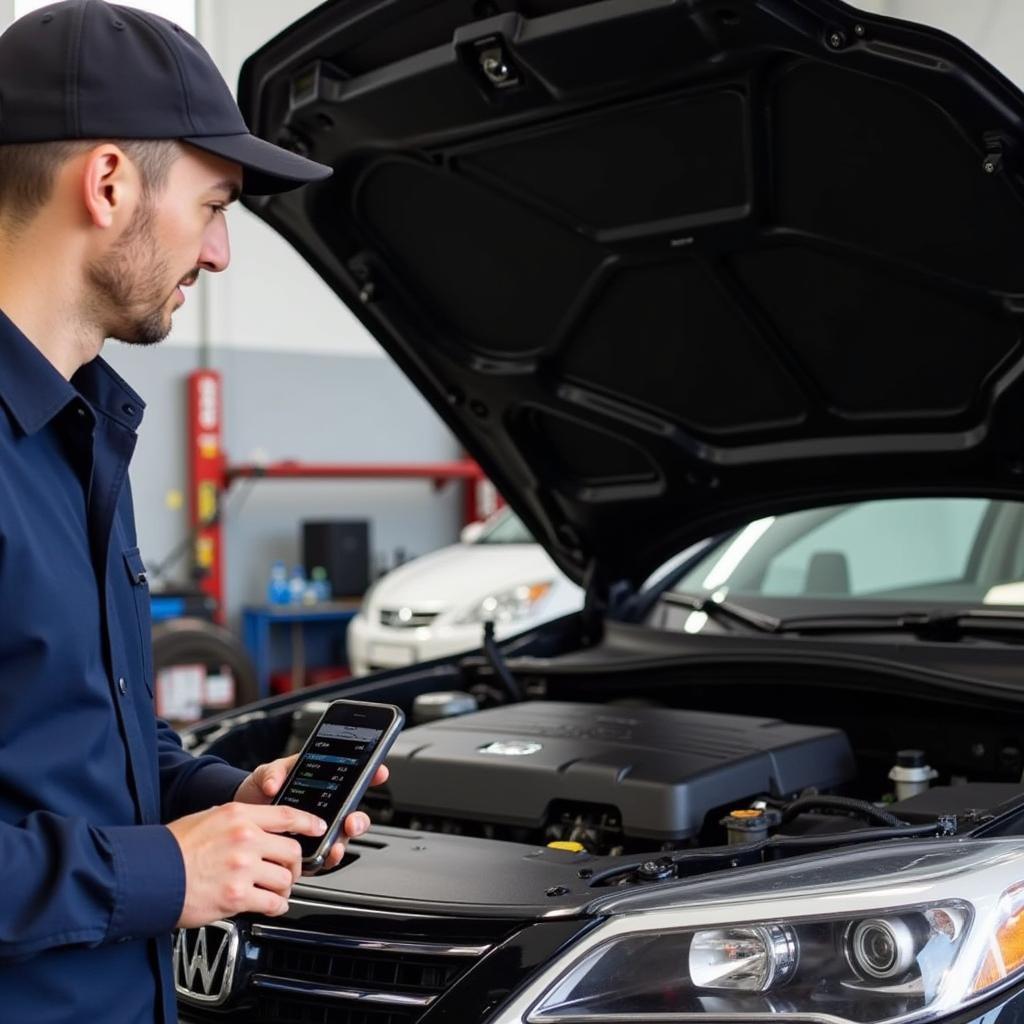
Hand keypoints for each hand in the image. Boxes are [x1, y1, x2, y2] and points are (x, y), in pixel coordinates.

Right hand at [167, 802, 325, 926]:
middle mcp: (245, 838)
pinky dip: (276, 906)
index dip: (308, 823)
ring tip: (275, 891)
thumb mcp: (208, 818)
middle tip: (289, 871)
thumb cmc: (172, 848)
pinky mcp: (236, 896)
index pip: (286, 815)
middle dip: (295, 865)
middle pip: (292, 851)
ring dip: (284, 888)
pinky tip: (270, 906)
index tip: (318, 828)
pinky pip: (272, 902)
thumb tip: (257, 826)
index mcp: (239, 815)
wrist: (147, 874)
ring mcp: (242, 868)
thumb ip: (237, 820)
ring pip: (284, 879)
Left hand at [235, 755, 389, 870]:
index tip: (379, 773)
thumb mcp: (267, 774)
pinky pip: (322, 859)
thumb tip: (274, 783)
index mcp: (322, 786)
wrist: (239, 814)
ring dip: (343, 842)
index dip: (370, 776)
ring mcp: (317, 833)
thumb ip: (273, 773)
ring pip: (340, 840)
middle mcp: (324, 811)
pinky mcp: (305, 853)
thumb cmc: (258, 791)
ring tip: (337, 842)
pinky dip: (326, 858)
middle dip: (358, 819)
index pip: (351, 781)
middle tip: (351, 820)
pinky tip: (324, 855)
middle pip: (352, 816)